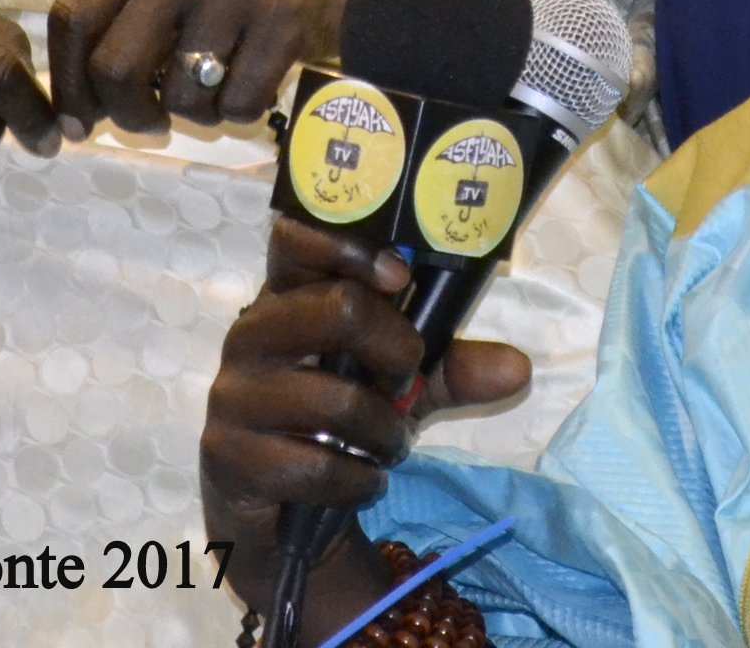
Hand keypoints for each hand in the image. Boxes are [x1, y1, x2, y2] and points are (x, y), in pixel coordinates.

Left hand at [46, 0, 458, 134]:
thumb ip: (131, 15)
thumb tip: (87, 105)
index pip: (74, 18)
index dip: (66, 83)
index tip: (78, 123)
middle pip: (114, 69)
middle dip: (127, 114)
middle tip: (151, 120)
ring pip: (180, 98)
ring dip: (196, 114)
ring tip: (218, 87)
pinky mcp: (285, 22)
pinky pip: (237, 104)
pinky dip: (241, 112)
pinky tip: (254, 82)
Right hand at [200, 218, 533, 620]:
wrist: (279, 510)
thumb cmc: (336, 422)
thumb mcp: (397, 387)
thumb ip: (451, 368)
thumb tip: (518, 368)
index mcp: (286, 298)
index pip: (295, 238)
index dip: (349, 246)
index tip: (400, 277)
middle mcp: (252, 334)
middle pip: (338, 308)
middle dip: (396, 351)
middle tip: (403, 379)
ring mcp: (234, 395)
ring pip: (337, 399)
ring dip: (385, 432)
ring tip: (387, 443)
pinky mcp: (231, 456)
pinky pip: (318, 467)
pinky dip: (359, 480)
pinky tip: (360, 479)